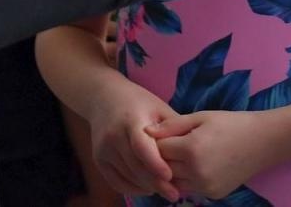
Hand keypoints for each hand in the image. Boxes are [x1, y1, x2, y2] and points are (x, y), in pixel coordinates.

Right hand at [87, 85, 183, 199]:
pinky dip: (132, 189)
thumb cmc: (138, 102)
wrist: (104, 98)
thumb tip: (192, 148)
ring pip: (127, 176)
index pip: (141, 146)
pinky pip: (116, 182)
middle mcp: (113, 135)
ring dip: (146, 187)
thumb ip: (173, 128)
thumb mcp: (158, 107)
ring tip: (165, 191)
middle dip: (155, 182)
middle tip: (174, 193)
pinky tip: (148, 189)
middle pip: (135, 166)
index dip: (154, 163)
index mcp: (131, 119)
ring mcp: (103, 149)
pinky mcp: (98, 159)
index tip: (170, 176)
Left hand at [150, 110, 271, 200]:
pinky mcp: (213, 195)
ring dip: (174, 170)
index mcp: (191, 149)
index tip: (162, 134)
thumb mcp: (202, 117)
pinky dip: (189, 179)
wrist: (263, 141)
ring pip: (175, 182)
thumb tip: (146, 132)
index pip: (158, 150)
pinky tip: (198, 165)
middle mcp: (196, 172)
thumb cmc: (232, 123)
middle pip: (164, 168)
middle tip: (171, 144)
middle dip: (164, 157)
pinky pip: (191, 188)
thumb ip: (173, 125)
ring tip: (183, 155)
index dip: (158, 141)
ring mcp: (205, 187)